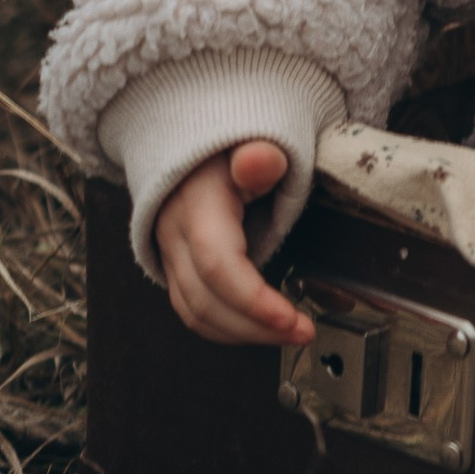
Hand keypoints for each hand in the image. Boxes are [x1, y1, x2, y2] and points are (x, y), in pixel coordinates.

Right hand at [159, 141, 316, 348]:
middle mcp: (175, 234)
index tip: (291, 318)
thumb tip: (258, 160)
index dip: (254, 300)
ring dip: (245, 333)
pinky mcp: (176, 267)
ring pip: (197, 313)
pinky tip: (261, 328)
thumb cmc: (230, 147)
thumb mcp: (252, 140)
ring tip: (290, 333)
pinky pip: (194, 309)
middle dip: (258, 326)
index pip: (219, 265)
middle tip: (303, 332)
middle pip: (207, 300)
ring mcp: (170, 254)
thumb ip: (261, 156)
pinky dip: (228, 327)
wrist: (197, 147)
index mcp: (197, 204)